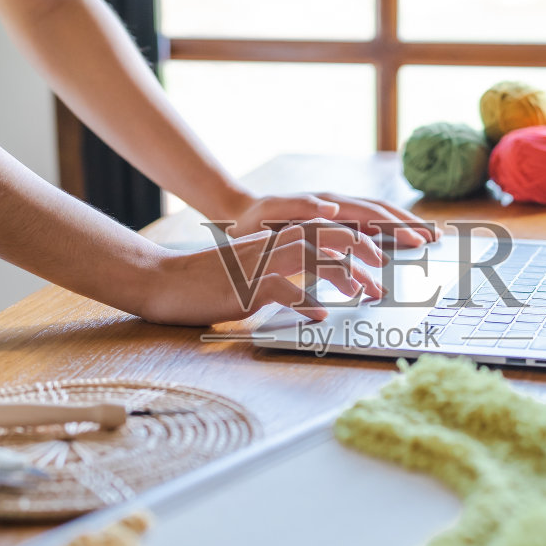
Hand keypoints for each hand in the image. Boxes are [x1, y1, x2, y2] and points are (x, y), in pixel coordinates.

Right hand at [133, 221, 385, 325]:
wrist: (164, 281)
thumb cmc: (210, 282)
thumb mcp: (253, 274)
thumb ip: (285, 277)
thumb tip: (318, 298)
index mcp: (274, 240)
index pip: (324, 230)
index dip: (356, 240)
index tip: (379, 259)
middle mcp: (270, 245)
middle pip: (326, 237)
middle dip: (361, 253)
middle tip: (381, 278)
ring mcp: (258, 264)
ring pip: (310, 257)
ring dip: (343, 275)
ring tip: (364, 294)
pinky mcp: (244, 286)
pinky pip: (282, 289)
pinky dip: (305, 301)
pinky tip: (321, 315)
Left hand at [223, 192, 437, 247]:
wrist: (238, 215)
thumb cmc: (253, 219)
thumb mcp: (270, 213)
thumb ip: (301, 206)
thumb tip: (333, 208)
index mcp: (327, 204)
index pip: (371, 214)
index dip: (396, 226)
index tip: (418, 239)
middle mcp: (336, 206)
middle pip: (382, 213)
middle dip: (410, 224)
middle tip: (436, 238)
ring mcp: (336, 213)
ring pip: (377, 218)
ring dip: (403, 226)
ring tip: (427, 237)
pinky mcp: (331, 223)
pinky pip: (365, 227)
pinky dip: (385, 233)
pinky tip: (398, 243)